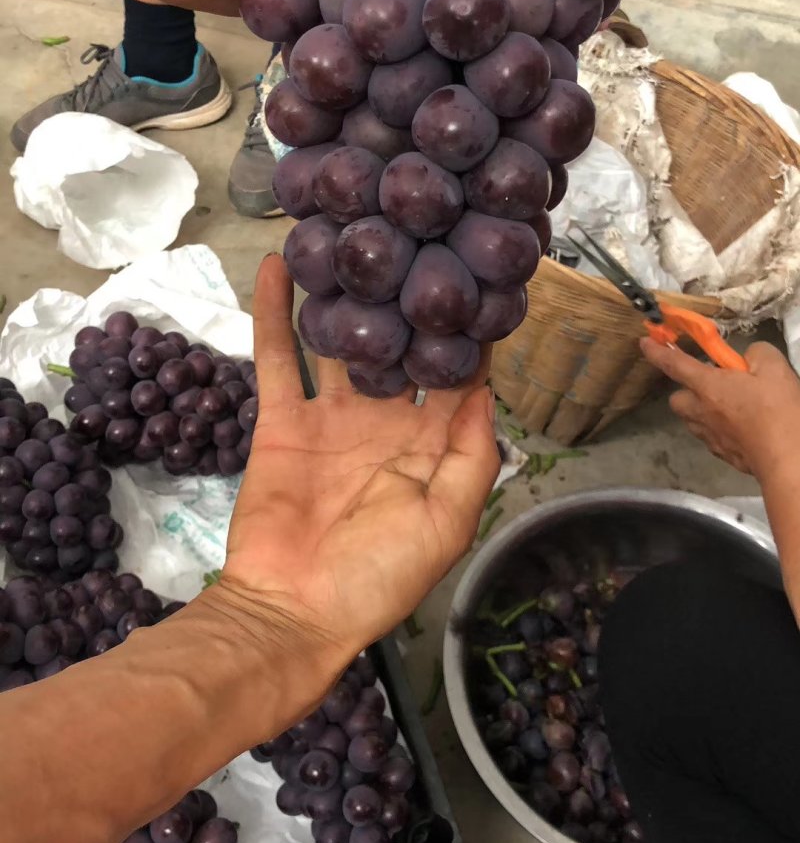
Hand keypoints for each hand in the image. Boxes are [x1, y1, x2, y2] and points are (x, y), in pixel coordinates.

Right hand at [219, 256, 498, 669]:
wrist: (294, 609)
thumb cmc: (380, 574)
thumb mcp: (448, 523)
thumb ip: (472, 456)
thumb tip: (487, 388)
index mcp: (431, 447)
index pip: (458, 379)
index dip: (472, 334)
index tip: (487, 279)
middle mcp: (385, 424)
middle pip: (402, 349)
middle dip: (410, 299)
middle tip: (418, 233)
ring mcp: (332, 419)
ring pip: (342, 344)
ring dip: (347, 295)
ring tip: (353, 235)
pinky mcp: (283, 421)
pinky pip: (279, 358)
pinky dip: (275, 313)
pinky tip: (279, 263)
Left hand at [641, 337, 799, 477]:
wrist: (787, 459)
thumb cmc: (778, 410)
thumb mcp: (774, 368)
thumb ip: (756, 354)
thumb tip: (747, 358)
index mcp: (708, 386)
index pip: (674, 364)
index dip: (656, 351)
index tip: (644, 343)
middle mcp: (701, 412)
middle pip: (677, 399)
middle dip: (687, 389)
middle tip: (713, 383)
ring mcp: (709, 437)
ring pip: (693, 420)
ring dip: (703, 410)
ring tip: (730, 406)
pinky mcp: (722, 455)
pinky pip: (711, 436)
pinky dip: (719, 428)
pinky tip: (741, 427)